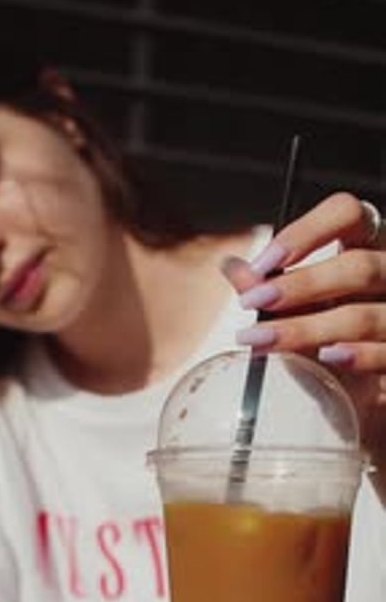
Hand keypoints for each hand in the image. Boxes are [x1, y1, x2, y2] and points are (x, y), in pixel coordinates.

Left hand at [221, 192, 385, 456]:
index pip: (348, 213)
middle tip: (255, 302)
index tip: (265, 262)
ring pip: (364, 316)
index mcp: (369, 245)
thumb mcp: (303, 306)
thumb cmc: (334, 332)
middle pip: (358, 267)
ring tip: (263, 340)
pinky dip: (358, 355)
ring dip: (308, 329)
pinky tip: (328, 357)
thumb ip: (271, 287)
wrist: (366, 388)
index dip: (307, 232)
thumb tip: (232, 267)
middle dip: (302, 286)